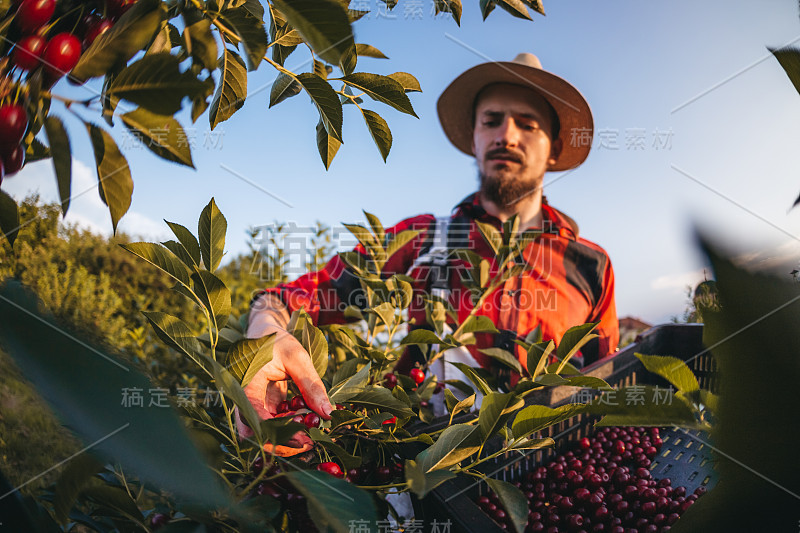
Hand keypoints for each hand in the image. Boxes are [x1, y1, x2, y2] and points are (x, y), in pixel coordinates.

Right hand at [235, 325, 332, 455]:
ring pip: (265, 433)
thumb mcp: (297, 358)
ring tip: (312, 435)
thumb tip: (328, 413)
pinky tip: (307, 422)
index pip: (254, 417)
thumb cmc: (278, 341)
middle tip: (311, 441)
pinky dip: (290, 427)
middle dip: (283, 442)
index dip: (277, 432)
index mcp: (246, 385)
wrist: (266, 334)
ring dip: (288, 437)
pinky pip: (274, 425)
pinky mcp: (263, 408)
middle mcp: (245, 400)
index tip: (303, 437)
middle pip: (257, 433)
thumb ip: (311, 385)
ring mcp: (254, 406)